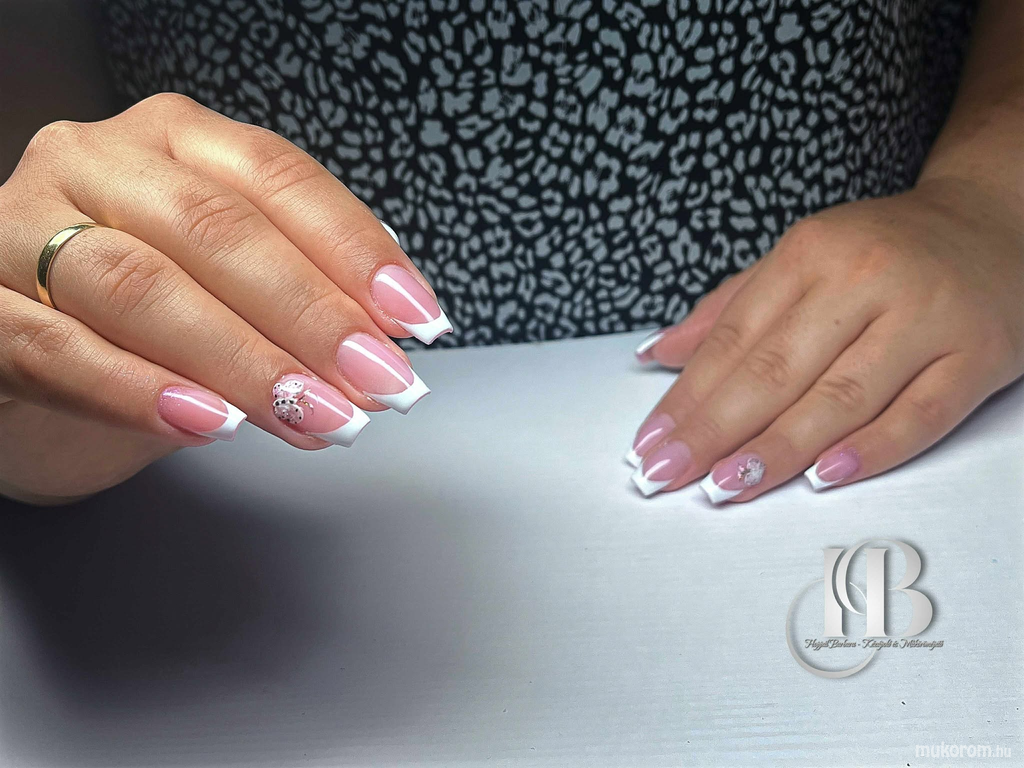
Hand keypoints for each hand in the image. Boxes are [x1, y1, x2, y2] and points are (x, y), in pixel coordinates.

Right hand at [0, 93, 450, 503]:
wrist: (23, 349)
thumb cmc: (143, 314)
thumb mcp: (229, 286)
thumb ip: (299, 299)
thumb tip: (388, 342)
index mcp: (174, 141)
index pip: (278, 178)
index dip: (356, 250)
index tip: (417, 320)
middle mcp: (97, 161)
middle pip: (216, 228)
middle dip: (311, 314)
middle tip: (377, 383)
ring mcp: (20, 224)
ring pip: (138, 284)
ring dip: (242, 359)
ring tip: (314, 415)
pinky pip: (54, 347)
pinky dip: (140, 389)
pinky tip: (211, 424)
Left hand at [627, 178, 1023, 501]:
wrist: (997, 222)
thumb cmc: (887, 250)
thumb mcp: (803, 259)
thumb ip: (730, 309)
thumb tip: (659, 354)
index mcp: (813, 251)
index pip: (734, 339)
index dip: (687, 397)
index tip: (650, 443)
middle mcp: (866, 279)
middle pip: (776, 370)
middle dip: (713, 430)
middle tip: (667, 474)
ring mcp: (926, 317)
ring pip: (840, 396)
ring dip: (777, 448)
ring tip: (725, 484)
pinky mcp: (978, 354)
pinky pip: (920, 414)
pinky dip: (870, 450)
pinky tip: (822, 477)